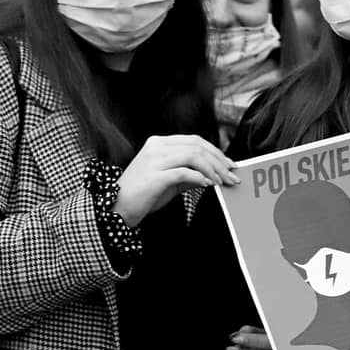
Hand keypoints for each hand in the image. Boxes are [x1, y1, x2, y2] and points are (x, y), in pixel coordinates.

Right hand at [112, 134, 238, 226]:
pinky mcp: (154, 176)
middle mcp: (156, 147)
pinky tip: (207, 185)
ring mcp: (154, 160)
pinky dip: (199, 178)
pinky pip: (184, 172)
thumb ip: (189, 174)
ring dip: (212, 169)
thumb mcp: (169, 181)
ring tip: (221, 182)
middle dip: (219, 160)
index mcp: (159, 143)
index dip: (215, 151)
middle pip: (197, 146)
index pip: (194, 140)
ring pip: (193, 156)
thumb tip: (213, 175)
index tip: (229, 164)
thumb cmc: (142, 195)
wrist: (116, 209)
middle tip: (232, 175)